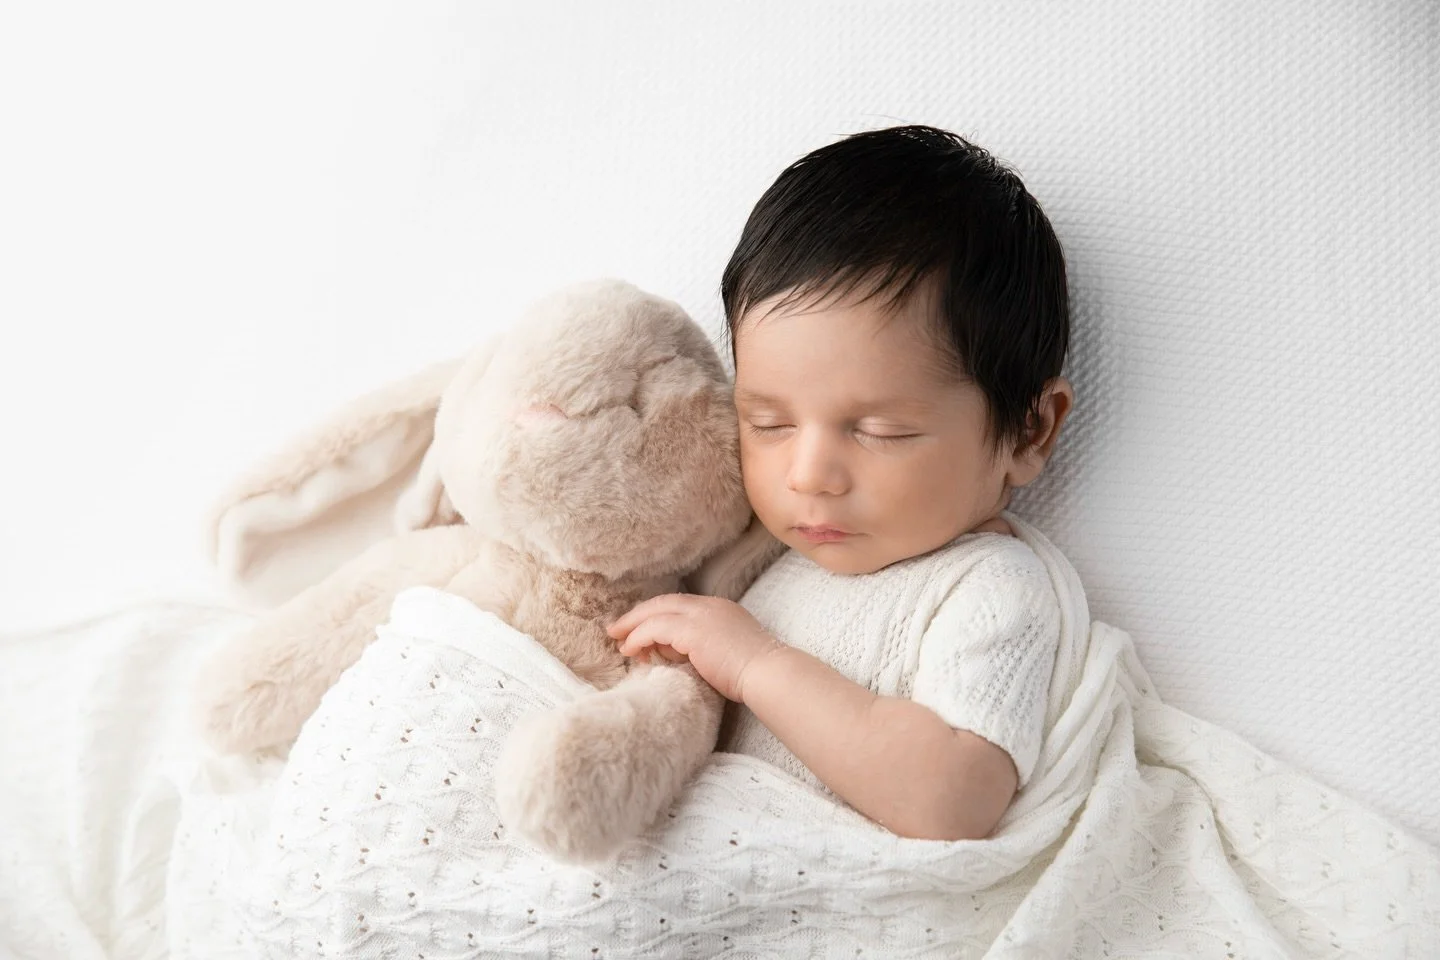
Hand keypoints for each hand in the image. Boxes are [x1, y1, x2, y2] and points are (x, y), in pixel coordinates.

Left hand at [606, 594, 782, 701]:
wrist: (767, 673)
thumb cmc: (750, 673)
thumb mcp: (720, 655)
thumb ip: (695, 649)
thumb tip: (665, 652)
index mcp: (719, 609)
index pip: (679, 607)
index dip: (657, 617)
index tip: (641, 633)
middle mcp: (708, 606)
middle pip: (663, 602)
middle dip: (637, 615)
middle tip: (617, 629)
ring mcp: (700, 615)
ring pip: (655, 611)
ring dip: (633, 626)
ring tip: (618, 641)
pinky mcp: (691, 630)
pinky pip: (655, 628)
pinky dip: (638, 637)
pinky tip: (630, 650)